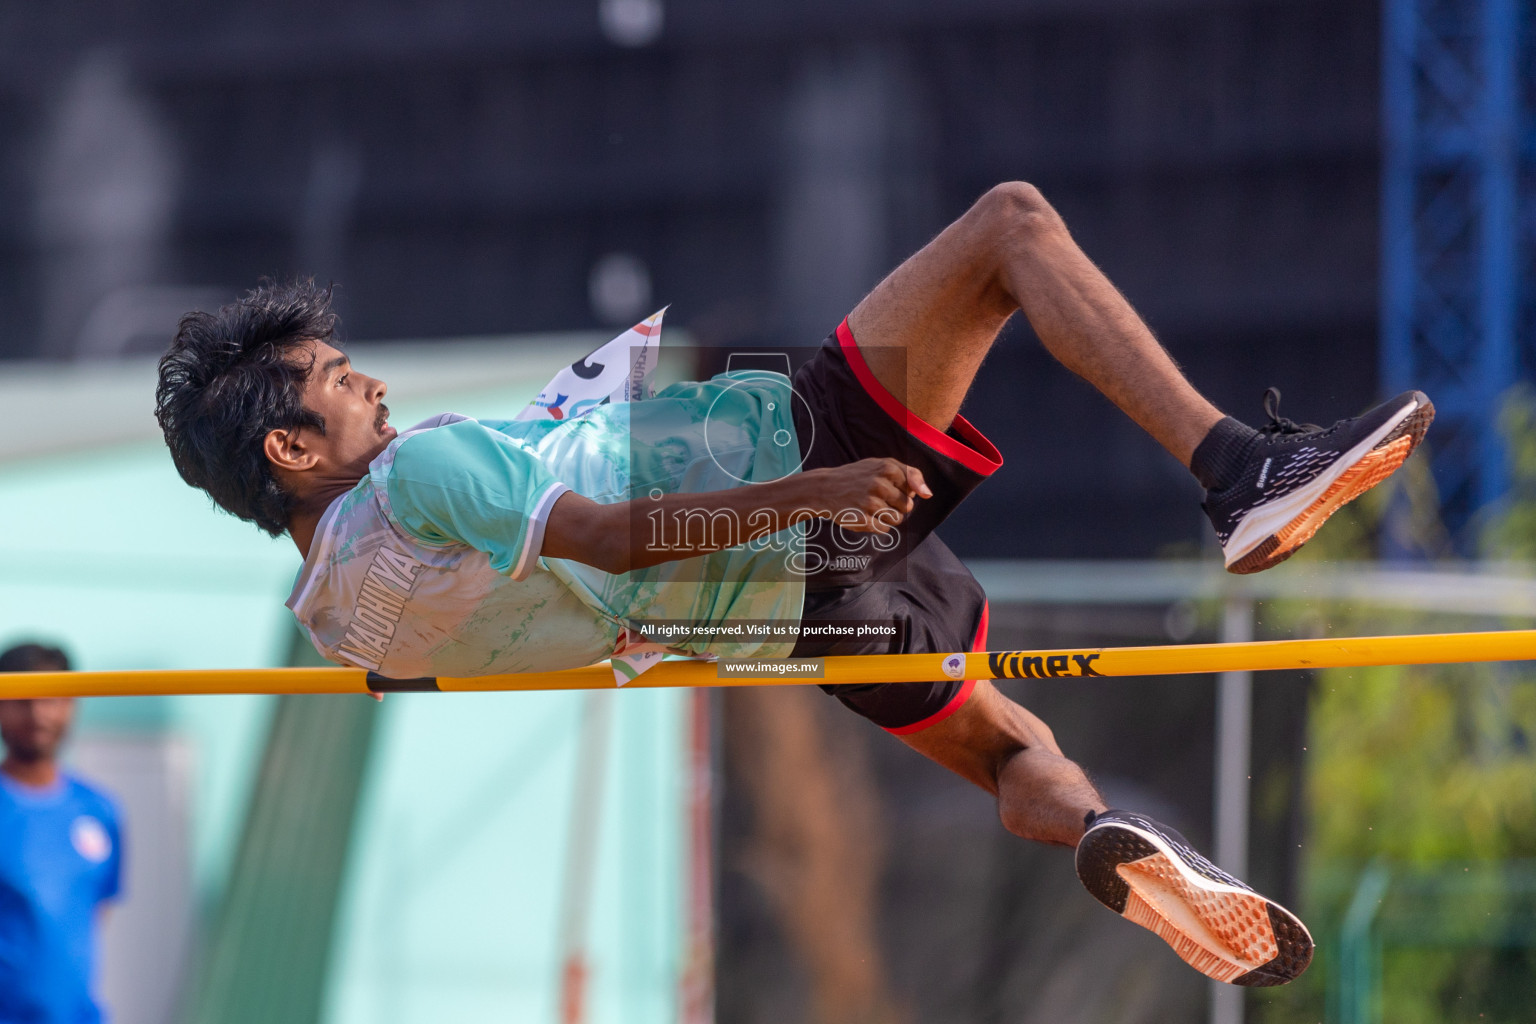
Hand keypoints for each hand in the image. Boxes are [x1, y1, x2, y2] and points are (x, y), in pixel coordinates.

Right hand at [808, 458, 930, 532]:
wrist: (824, 488)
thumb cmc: (859, 476)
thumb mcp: (883, 465)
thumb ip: (911, 475)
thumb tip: (928, 495)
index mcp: (887, 467)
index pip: (913, 490)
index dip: (902, 491)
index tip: (887, 486)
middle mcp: (879, 484)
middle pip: (908, 506)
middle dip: (896, 505)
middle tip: (876, 497)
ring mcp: (870, 503)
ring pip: (898, 519)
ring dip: (888, 516)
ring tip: (870, 506)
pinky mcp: (862, 520)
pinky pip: (885, 529)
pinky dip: (877, 524)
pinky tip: (864, 514)